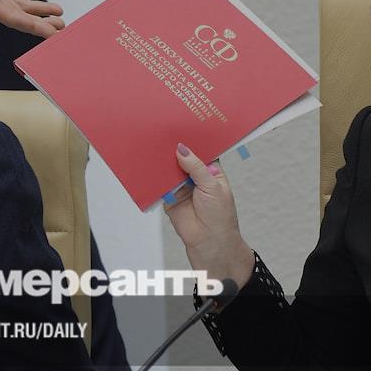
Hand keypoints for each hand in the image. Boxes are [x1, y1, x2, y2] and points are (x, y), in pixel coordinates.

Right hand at [0, 0, 64, 37]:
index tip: (35, 27)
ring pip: (16, 13)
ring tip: (60, 25)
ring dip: (38, 20)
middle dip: (32, 25)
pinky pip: (20, 4)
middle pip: (8, 15)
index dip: (15, 18)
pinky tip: (54, 11)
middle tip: (55, 33)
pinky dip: (37, 9)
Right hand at [164, 143, 253, 288]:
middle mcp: (196, 177)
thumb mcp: (212, 186)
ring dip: (164, 162)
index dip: (194, 141)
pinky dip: (155, 178)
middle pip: (183, 159)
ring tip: (154, 146)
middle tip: (165, 133)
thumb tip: (181, 149)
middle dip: (175, 150)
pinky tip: (150, 166)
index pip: (202, 151)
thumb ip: (195, 167)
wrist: (210, 243)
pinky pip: (160, 185)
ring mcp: (182, 187)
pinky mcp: (169, 198)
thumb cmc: (220, 216)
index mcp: (212, 171)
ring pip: (171, 170)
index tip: (183, 126)